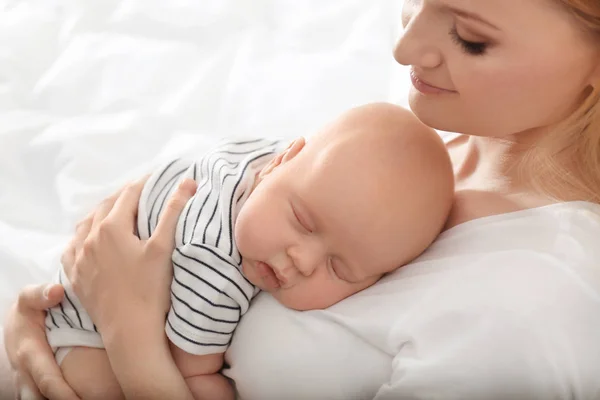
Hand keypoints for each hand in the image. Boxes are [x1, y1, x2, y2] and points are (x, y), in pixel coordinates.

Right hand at [3, 284, 80, 399]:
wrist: (15, 322)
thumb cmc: (28, 308)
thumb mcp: (29, 297)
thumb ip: (41, 293)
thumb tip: (57, 291)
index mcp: (29, 353)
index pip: (48, 380)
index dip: (64, 394)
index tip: (83, 399)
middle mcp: (26, 372)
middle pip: (43, 398)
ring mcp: (27, 381)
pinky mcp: (32, 385)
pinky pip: (42, 398)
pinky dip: (59, 398)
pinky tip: (81, 396)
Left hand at [68, 177, 196, 334]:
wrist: (130, 330)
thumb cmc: (150, 289)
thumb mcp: (164, 246)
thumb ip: (173, 210)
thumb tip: (187, 181)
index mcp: (111, 227)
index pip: (129, 194)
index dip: (144, 183)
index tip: (157, 179)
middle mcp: (89, 238)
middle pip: (106, 206)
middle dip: (125, 196)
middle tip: (142, 193)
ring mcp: (78, 258)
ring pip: (86, 224)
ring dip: (103, 213)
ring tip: (118, 213)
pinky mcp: (75, 275)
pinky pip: (72, 247)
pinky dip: (83, 237)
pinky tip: (90, 240)